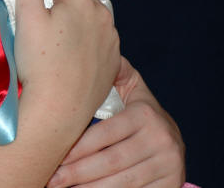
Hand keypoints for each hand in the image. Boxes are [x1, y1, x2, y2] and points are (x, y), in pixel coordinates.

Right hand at [14, 0, 120, 135]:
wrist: (57, 109)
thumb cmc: (37, 63)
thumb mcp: (26, 15)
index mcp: (79, 0)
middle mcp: (102, 15)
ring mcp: (111, 39)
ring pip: (93, 12)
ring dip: (75, 7)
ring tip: (56, 15)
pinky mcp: (114, 60)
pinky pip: (101, 36)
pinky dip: (87, 30)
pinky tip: (72, 40)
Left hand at [46, 56, 185, 187]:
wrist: (173, 141)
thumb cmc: (139, 112)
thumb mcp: (131, 88)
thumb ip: (112, 72)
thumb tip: (83, 49)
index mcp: (145, 114)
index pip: (103, 135)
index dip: (75, 148)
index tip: (52, 156)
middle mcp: (161, 139)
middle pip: (109, 161)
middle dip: (76, 172)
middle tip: (51, 179)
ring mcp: (169, 164)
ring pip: (121, 182)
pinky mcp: (172, 183)